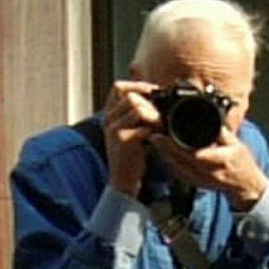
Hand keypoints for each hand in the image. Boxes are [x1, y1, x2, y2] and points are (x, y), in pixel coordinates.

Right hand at [102, 80, 165, 197]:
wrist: (123, 182)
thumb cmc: (131, 157)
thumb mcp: (131, 132)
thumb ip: (137, 115)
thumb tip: (156, 97)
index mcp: (109, 115)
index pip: (118, 87)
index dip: (138, 86)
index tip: (154, 92)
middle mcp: (108, 120)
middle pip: (131, 96)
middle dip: (150, 103)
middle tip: (160, 116)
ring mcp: (114, 129)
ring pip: (137, 108)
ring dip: (154, 116)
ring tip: (160, 128)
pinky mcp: (123, 140)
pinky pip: (143, 126)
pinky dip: (155, 130)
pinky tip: (157, 139)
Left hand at [154, 126, 268, 211]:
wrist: (245, 186)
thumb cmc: (243, 163)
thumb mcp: (237, 144)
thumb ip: (222, 133)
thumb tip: (210, 118)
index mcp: (224, 160)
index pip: (198, 153)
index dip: (180, 146)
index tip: (168, 136)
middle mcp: (212, 172)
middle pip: (184, 160)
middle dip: (168, 148)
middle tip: (155, 136)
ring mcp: (204, 180)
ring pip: (180, 168)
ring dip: (166, 156)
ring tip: (156, 142)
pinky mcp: (198, 184)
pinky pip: (181, 174)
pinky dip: (170, 164)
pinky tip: (163, 154)